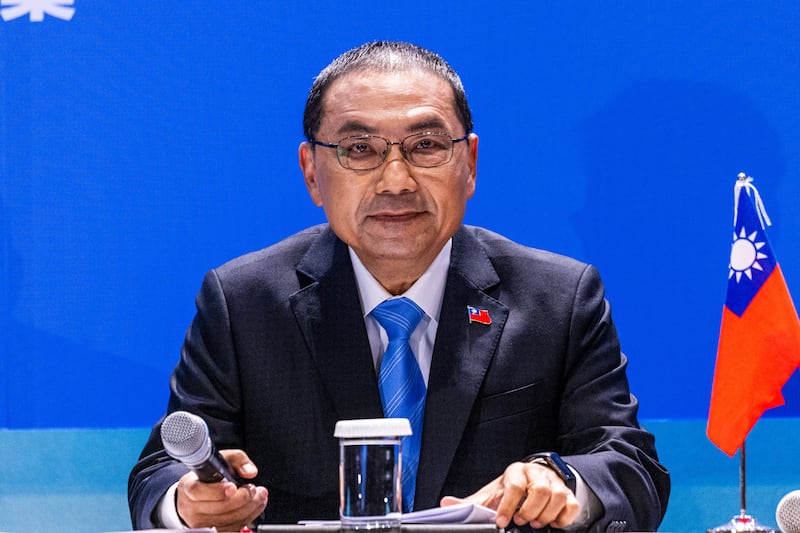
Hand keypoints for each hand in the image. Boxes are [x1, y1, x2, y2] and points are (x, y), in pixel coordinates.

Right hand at [176, 449, 268, 531]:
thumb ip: (238, 459)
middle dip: (242, 498)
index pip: (198, 491)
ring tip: (259, 496)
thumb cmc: (209, 476)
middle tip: (254, 489)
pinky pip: (232, 528)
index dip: (217, 491)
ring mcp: (200, 523)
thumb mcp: (221, 460)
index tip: (233, 487)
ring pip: (228, 520)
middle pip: (219, 508)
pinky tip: (255, 506)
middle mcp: (191, 507)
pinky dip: (248, 517)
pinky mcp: (210, 532)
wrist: (196, 495)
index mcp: (188, 486)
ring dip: (249, 508)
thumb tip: (250, 472)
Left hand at [441, 461, 579, 529]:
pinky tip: (553, 522)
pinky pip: (571, 505)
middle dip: (530, 510)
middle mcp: (536, 474)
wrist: (532, 479)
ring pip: (558, 497)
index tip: (502, 522)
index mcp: (515, 472)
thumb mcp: (490, 494)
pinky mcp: (568, 493)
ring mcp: (554, 483)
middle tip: (522, 520)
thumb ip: (471, 502)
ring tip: (535, 522)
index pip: (513, 486)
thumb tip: (446, 503)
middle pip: (540, 491)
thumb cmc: (510, 488)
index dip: (507, 506)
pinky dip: (563, 517)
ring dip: (546, 515)